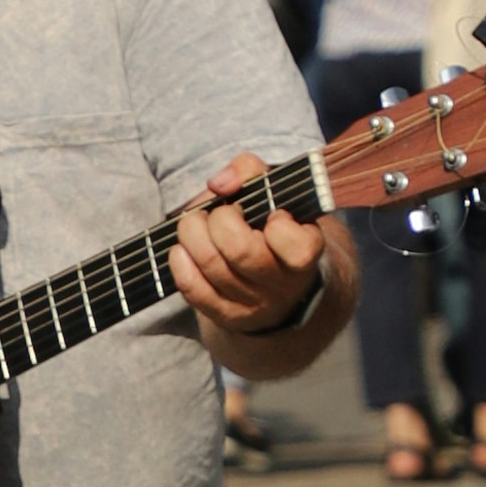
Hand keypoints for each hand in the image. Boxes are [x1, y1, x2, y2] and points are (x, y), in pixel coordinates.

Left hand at [171, 156, 332, 342]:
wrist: (275, 279)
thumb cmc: (270, 225)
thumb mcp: (272, 190)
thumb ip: (248, 171)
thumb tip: (219, 184)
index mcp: (306, 252)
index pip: (294, 244)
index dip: (276, 223)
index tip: (270, 214)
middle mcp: (283, 284)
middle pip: (240, 251)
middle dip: (219, 221)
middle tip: (217, 213)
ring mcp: (255, 304)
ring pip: (212, 267)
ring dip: (192, 235)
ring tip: (195, 224)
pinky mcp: (227, 315)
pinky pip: (193, 290)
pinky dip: (180, 262)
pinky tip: (182, 248)